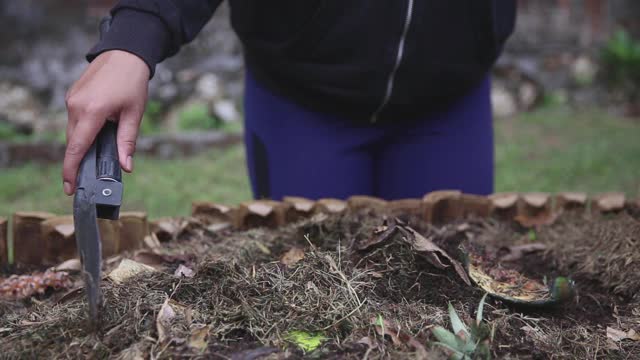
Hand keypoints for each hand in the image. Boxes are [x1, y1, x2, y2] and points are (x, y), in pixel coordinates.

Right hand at [63, 50, 149, 194]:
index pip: (77, 148)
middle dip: (78, 161)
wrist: (124, 53)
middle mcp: (76, 106)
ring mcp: (71, 100)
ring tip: (95, 156)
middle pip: (73, 143)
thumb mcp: (134, 114)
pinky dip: (82, 131)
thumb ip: (127, 141)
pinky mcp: (72, 96)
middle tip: (85, 178)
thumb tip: (126, 166)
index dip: (71, 169)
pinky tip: (95, 135)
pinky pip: (74, 120)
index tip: (69, 186)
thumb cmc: (132, 81)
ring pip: (73, 132)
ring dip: (82, 145)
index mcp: (92, 111)